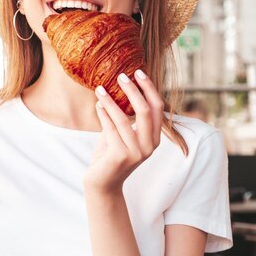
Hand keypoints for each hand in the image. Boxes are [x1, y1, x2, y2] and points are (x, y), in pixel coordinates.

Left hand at [85, 70, 163, 193]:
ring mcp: (136, 152)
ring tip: (100, 89)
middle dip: (133, 90)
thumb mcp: (124, 134)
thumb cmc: (112, 155)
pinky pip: (110, 128)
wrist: (103, 183)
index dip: (149, 88)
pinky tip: (98, 105)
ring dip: (111, 101)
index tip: (138, 72)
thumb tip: (123, 87)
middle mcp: (149, 146)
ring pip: (124, 118)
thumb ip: (127, 117)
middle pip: (145, 110)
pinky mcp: (120, 156)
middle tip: (121, 76)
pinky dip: (103, 114)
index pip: (157, 107)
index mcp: (154, 138)